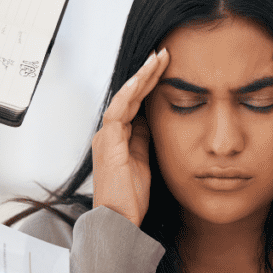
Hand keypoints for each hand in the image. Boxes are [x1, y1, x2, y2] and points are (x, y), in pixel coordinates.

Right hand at [91, 49, 168, 226]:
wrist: (119, 218)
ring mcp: (107, 136)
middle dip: (147, 73)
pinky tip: (140, 79)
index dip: (150, 83)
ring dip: (140, 77)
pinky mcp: (107, 143)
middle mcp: (110, 133)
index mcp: (119, 136)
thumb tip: (152, 120)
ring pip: (124, 98)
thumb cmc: (131, 196)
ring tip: (156, 59)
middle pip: (130, 95)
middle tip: (163, 54)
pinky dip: (128, 94)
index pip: (136, 102)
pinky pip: (117, 112)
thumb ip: (145, 139)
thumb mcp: (145, 160)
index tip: (165, 67)